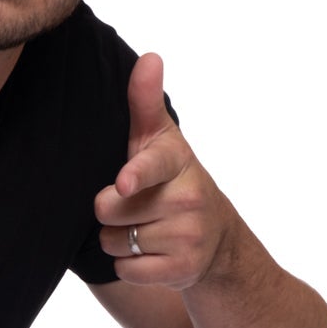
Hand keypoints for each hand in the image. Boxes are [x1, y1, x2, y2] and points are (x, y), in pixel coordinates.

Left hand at [93, 53, 234, 289]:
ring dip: (118, 240)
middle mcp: (189, 197)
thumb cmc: (173, 181)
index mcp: (178, 161)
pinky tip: (151, 254)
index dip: (137, 174)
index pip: (152, 164)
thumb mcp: (161, 141)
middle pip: (110, 209)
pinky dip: (129, 266)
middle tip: (135, 206)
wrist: (216, 240)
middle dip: (111, 212)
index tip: (124, 183)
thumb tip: (150, 57)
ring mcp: (188, 236)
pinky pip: (126, 270)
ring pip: (114, 242)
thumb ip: (145, 102)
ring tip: (145, 229)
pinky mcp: (182, 270)